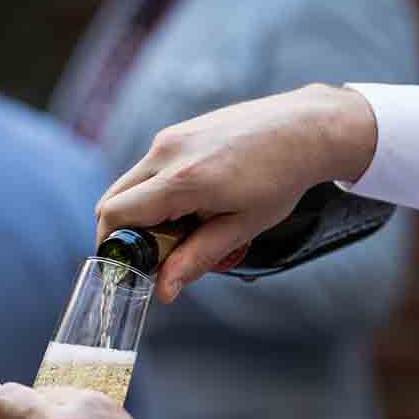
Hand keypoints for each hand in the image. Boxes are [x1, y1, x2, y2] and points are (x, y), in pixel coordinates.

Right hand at [95, 84, 378, 302]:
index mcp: (182, 180)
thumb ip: (197, 257)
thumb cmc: (280, 178)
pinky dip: (156, 190)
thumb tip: (164, 290)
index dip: (113, 246)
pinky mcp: (178, 130)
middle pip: (113, 199)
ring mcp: (170, 136)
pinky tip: (195, 200)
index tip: (130, 266)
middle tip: (158, 252)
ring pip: (130, 183)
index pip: (115, 215)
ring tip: (186, 224)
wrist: (304, 129)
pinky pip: (149, 167)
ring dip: (143, 210)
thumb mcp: (242, 226)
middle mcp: (167, 152)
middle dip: (125, 232)